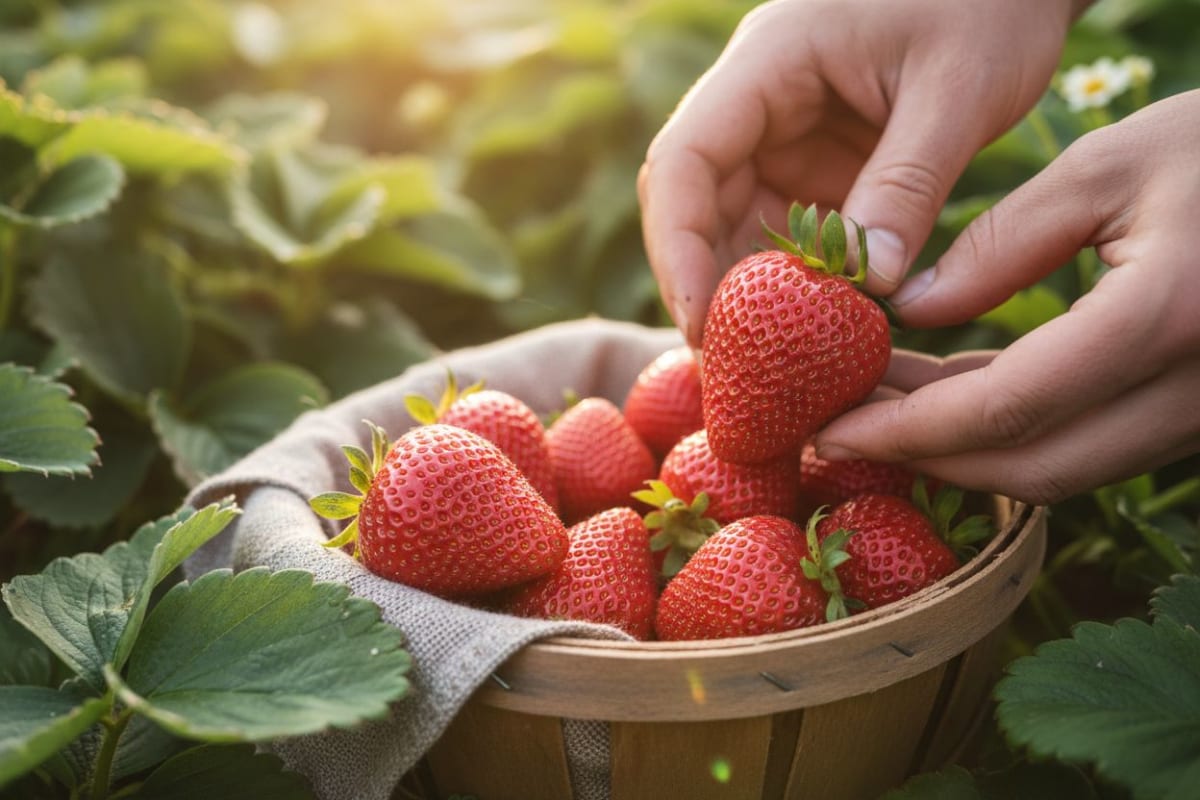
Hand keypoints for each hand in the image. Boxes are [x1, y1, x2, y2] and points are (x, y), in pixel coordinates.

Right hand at [637, 0, 1082, 344]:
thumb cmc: (988, 5)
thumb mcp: (959, 91)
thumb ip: (908, 185)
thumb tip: (869, 287)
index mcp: (769, 63)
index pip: (684, 161)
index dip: (678, 246)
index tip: (701, 322)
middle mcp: (756, 103)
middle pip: (692, 204)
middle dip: (704, 286)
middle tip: (730, 368)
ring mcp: (781, 137)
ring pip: (732, 227)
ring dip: (745, 295)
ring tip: (764, 367)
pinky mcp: (814, 167)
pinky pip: (783, 234)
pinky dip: (791, 285)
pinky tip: (808, 335)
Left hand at [816, 90, 1199, 504]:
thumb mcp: (1107, 167)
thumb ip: (1002, 243)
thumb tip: (909, 309)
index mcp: (1167, 318)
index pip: (1009, 408)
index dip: (908, 430)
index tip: (831, 429)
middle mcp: (1196, 389)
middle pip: (1035, 467)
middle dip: (926, 458)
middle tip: (841, 430)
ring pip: (1064, 467)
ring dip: (965, 449)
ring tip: (880, 404)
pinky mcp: (1195, 409)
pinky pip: (1091, 442)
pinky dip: (1014, 431)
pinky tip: (947, 394)